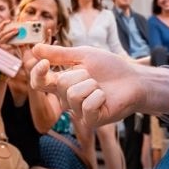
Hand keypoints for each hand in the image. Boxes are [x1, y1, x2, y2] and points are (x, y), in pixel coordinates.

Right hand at [29, 44, 145, 126]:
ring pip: (73, 94)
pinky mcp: (92, 120)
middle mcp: (67, 99)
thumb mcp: (83, 55)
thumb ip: (59, 54)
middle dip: (80, 74)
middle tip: (94, 76)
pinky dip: (99, 96)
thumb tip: (34, 48)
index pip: (40, 82)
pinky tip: (105, 97)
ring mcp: (79, 111)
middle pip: (61, 83)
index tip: (45, 63)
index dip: (37, 73)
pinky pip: (87, 106)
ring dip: (91, 84)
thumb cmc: (109, 67)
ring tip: (100, 87)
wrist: (134, 79)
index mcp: (62, 83)